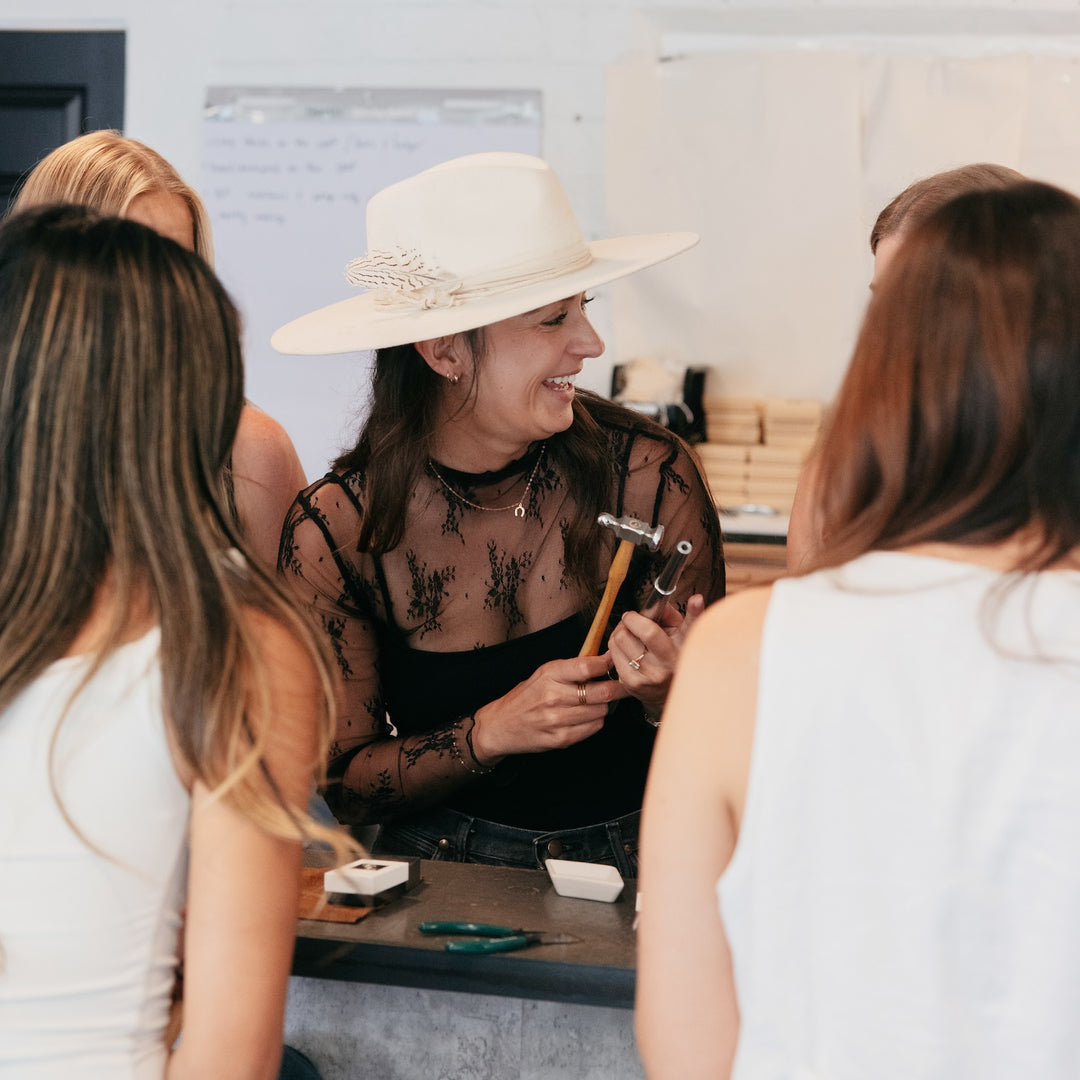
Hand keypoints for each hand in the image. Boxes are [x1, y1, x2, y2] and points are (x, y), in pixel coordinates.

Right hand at [471, 653, 629, 761]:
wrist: (501, 724)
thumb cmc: (527, 695)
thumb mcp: (544, 673)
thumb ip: (573, 667)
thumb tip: (606, 658)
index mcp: (550, 674)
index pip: (588, 666)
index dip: (607, 664)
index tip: (616, 662)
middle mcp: (554, 696)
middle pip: (601, 692)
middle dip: (616, 688)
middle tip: (621, 685)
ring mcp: (557, 720)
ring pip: (601, 711)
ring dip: (604, 706)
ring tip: (595, 702)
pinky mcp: (561, 739)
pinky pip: (594, 728)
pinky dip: (595, 721)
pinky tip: (586, 716)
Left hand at [607, 594, 705, 716]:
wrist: (673, 690)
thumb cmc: (678, 654)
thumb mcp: (684, 632)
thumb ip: (676, 613)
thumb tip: (674, 600)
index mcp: (674, 655)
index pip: (648, 633)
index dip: (635, 618)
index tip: (633, 615)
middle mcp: (658, 670)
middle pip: (625, 636)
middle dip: (625, 625)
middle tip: (632, 624)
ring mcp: (642, 680)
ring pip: (615, 645)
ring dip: (619, 635)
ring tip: (631, 637)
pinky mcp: (629, 685)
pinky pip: (612, 658)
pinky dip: (617, 650)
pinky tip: (629, 651)